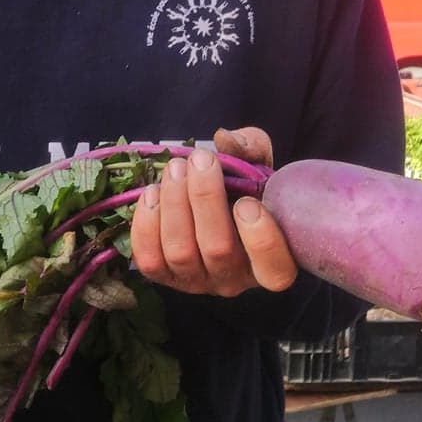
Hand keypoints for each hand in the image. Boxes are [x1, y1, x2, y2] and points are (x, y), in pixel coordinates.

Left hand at [130, 126, 297, 296]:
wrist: (213, 202)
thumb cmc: (244, 186)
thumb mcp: (258, 163)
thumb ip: (251, 148)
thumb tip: (225, 139)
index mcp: (272, 262)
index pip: (274, 271)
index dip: (261, 239)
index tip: (248, 202)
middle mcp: (234, 280)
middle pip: (218, 249)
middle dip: (205, 198)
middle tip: (200, 160)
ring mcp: (197, 282)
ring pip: (181, 252)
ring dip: (174, 203)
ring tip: (175, 168)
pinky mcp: (165, 277)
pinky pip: (150, 258)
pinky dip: (147, 223)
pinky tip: (152, 192)